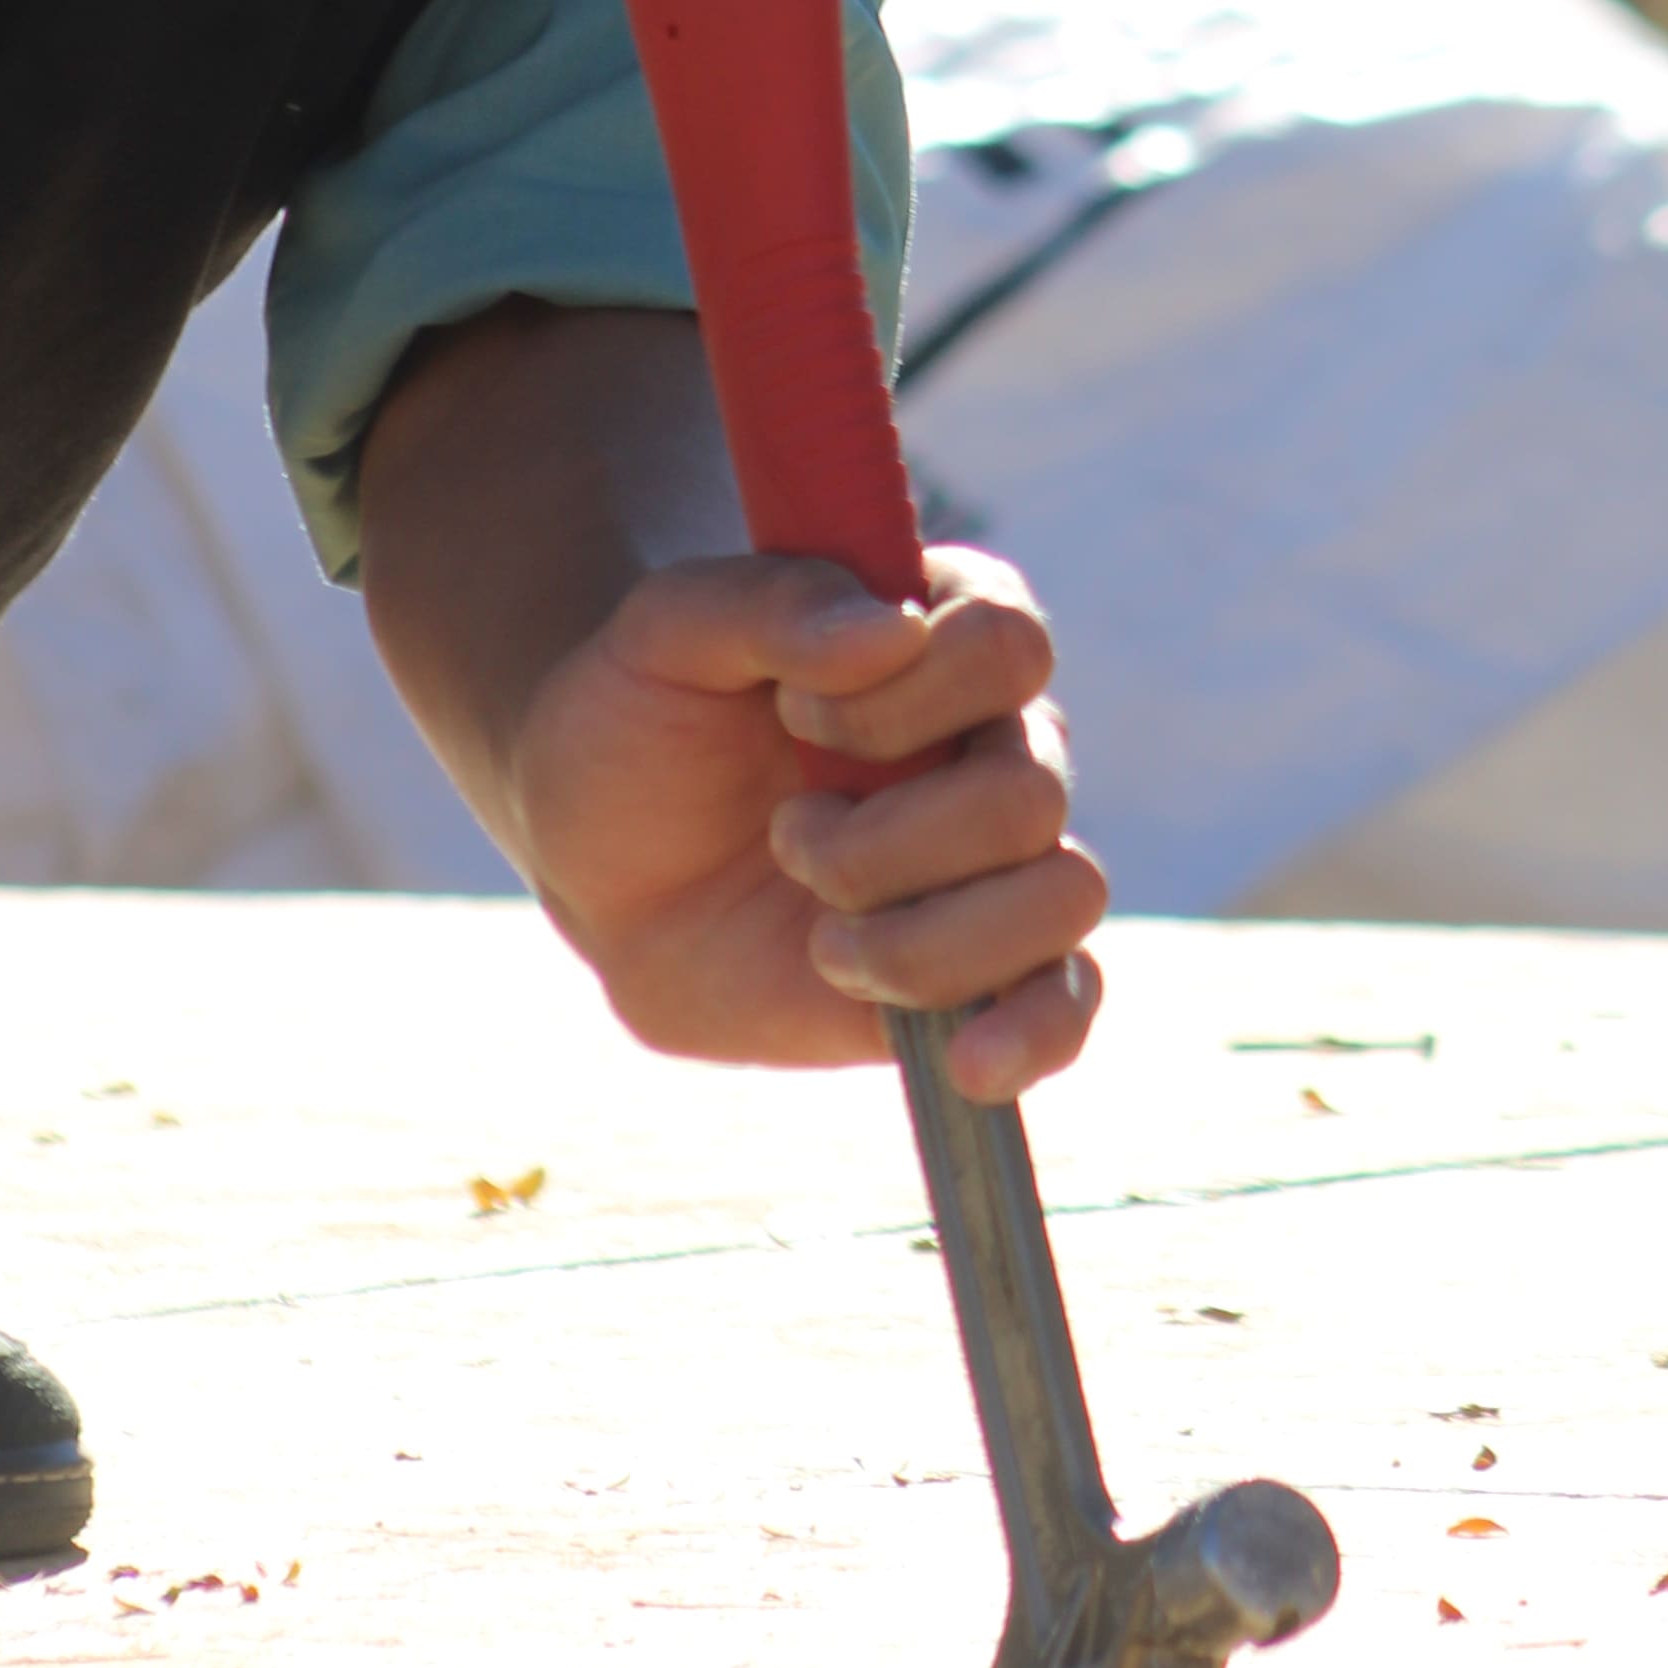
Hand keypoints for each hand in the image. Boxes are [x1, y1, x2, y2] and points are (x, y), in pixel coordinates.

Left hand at [502, 538, 1106, 1096]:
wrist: (598, 853)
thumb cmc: (639, 717)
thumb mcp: (665, 632)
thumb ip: (770, 603)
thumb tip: (893, 629)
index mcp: (945, 635)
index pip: (1007, 646)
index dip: (902, 697)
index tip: (793, 713)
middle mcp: (994, 743)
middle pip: (1028, 794)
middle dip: (883, 844)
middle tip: (785, 839)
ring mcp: (992, 864)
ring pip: (1062, 897)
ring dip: (924, 938)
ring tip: (825, 944)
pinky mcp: (974, 971)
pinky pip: (1069, 1002)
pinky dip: (1039, 1032)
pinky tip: (968, 1063)